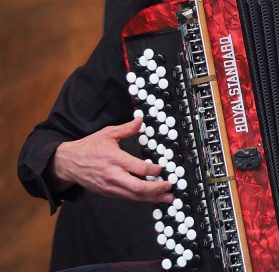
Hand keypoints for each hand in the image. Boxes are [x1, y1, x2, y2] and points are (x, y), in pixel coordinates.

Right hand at [51, 118, 173, 202]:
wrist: (68, 163)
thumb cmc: (88, 147)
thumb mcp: (107, 134)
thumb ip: (126, 129)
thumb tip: (140, 120)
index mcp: (115, 159)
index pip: (139, 168)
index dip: (154, 170)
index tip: (163, 168)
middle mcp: (113, 175)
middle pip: (138, 187)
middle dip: (156, 189)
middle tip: (170, 187)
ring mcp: (110, 187)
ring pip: (134, 196)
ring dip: (152, 198)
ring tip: (167, 199)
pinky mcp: (108, 193)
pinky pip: (127, 198)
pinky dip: (141, 199)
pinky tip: (152, 198)